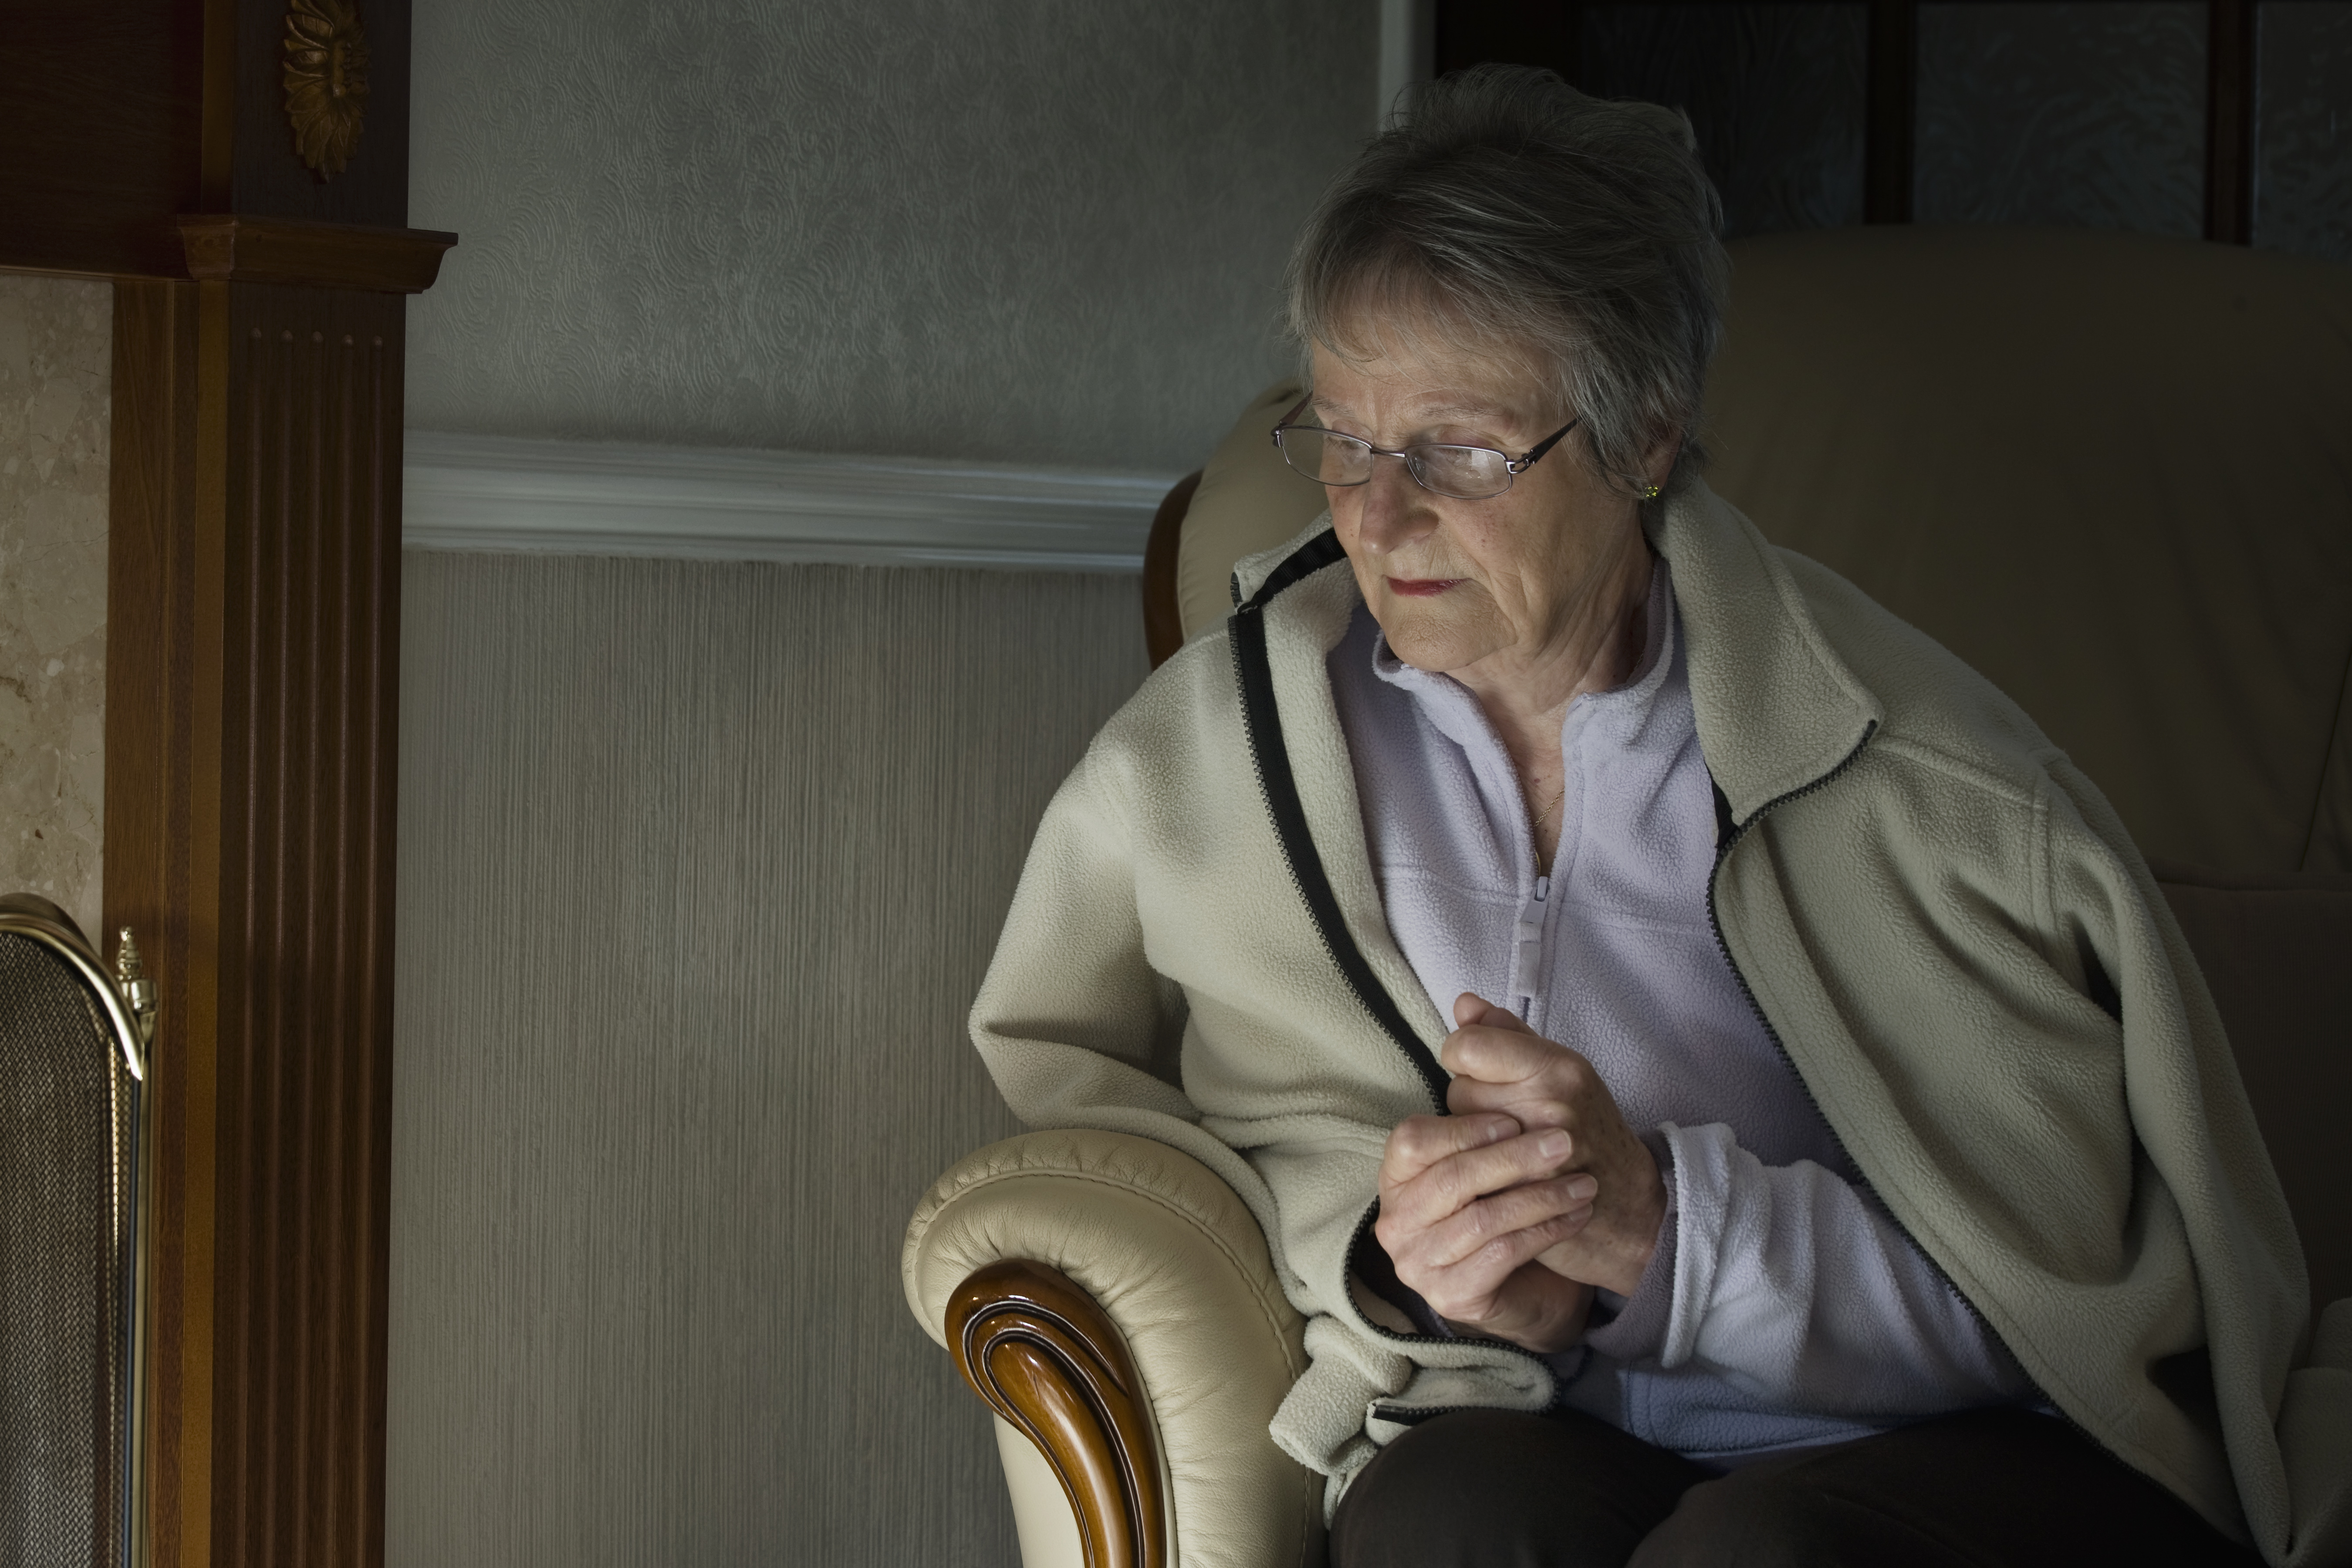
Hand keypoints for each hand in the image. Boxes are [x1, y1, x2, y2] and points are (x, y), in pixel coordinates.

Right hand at [1374, 1110, 1596, 1352]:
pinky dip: (1544, 1231)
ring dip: (1540, 1196)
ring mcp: (1418, 1264)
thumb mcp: (1488, 1158)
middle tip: (1564, 1143)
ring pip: (1482, 1218)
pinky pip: (1502, 1254)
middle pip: (1451, 1179)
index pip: (1411, 1140)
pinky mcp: (1451, 1297)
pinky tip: (1576, 1215)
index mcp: (1396, 1178)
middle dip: (1513, 1158)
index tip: (1514, 1120)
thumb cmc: (1503, 1208)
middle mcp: (1396, 1222)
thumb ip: (1482, 1106)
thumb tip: (1475, 1031)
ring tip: (1584, 1183)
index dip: (1462, 1128)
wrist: (1527, 1286)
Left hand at [1442, 994, 1666, 1297]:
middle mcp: (1547, 1108)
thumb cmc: (1588, 1123)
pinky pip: (1466, 1170)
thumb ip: (1507, 1032)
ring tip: (1503, 1140)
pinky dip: (1474, 1170)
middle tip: (1503, 1111)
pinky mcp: (1520, 1195)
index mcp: (1556, 1069)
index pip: (1468, 1046)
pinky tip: (1497, 1170)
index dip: (1462, 1053)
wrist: (1625, 1199)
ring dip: (1470, 1136)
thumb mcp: (1560, 1067)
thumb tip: (1463, 1003)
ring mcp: (1535, 1156)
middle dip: (1470, 1097)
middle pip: (1459, 1088)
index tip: (1476, 1064)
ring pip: (1458, 1131)